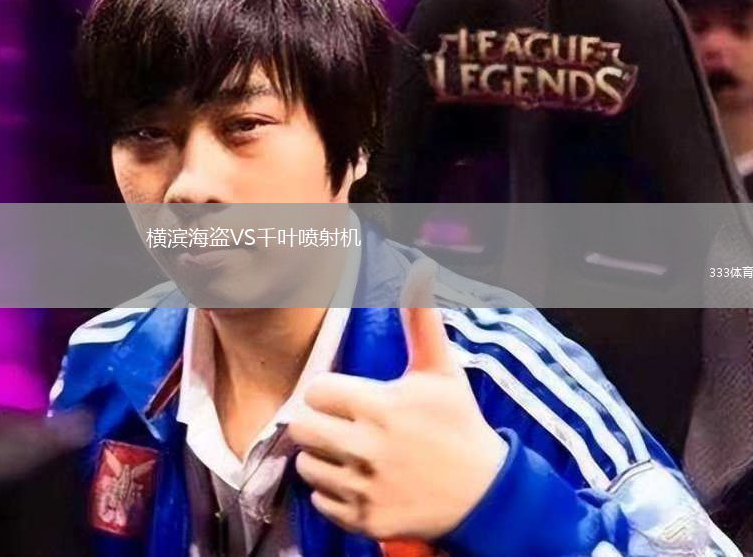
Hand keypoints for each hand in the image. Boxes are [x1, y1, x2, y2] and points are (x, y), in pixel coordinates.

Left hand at [288, 260, 507, 540]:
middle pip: (301, 429)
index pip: (316, 392)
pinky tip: (361, 483)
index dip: (330, 394)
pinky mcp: (365, 521)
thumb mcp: (441, 370)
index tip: (353, 400)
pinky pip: (319, 503)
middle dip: (317, 425)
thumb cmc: (457, 424)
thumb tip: (421, 266)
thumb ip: (421, 320)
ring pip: (307, 466)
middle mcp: (371, 449)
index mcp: (383, 406)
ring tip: (354, 455)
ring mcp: (367, 488)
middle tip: (343, 427)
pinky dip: (333, 495)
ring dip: (323, 460)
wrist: (485, 495)